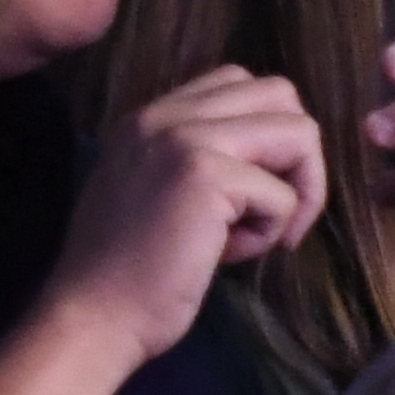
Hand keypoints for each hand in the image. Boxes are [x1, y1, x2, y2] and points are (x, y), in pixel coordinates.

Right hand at [45, 62, 328, 368]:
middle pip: (280, 95)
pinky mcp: (204, 174)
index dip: (267, 137)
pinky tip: (228, 255)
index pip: (238, 83)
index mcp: (150, 116)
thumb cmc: (128, 268)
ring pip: (298, 133)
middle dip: (299, 157)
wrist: (96, 311)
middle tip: (276, 210)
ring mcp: (182, 137)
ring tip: (259, 231)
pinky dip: (271, 231)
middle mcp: (164, 113)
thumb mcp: (154, 190)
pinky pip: (283, 195)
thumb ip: (196, 159)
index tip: (251, 192)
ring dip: (298, 190)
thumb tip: (270, 162)